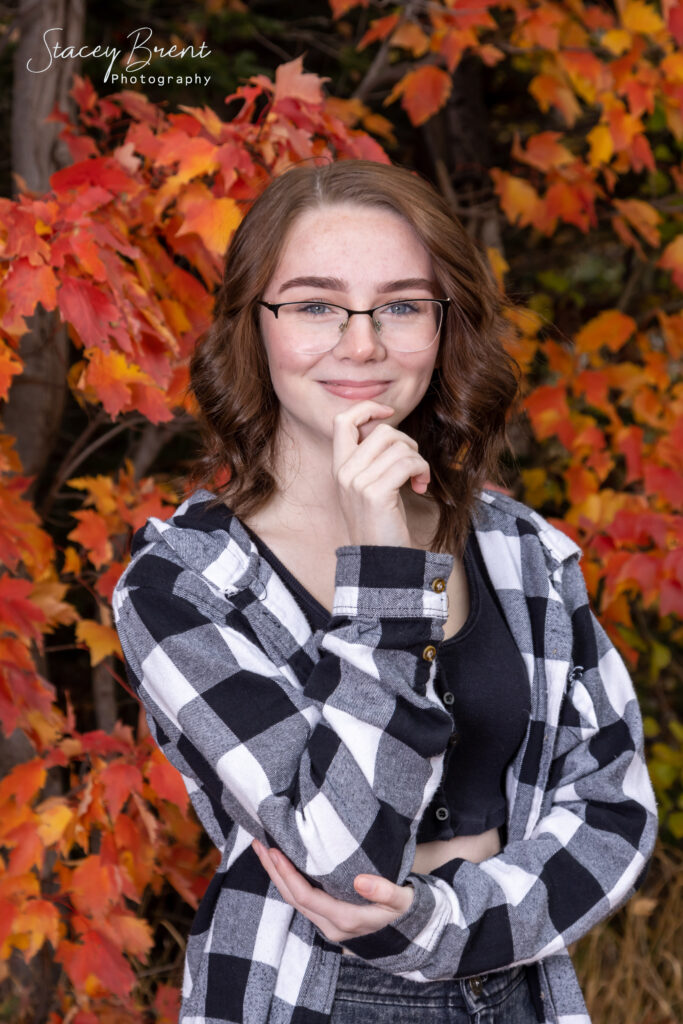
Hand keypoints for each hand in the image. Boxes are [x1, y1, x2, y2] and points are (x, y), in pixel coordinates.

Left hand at [252, 839, 413, 942]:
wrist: (409, 926)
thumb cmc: (404, 907)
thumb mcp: (402, 899)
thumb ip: (385, 891)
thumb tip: (361, 880)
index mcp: (345, 920)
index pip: (306, 897)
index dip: (287, 875)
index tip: (274, 851)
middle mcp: (330, 925)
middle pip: (292, 898)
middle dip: (273, 870)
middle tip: (258, 842)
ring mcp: (326, 923)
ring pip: (293, 899)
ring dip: (276, 874)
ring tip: (262, 848)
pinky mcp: (326, 917)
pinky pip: (300, 899)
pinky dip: (286, 879)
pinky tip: (279, 863)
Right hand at [332, 400, 430, 546]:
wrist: (380, 560)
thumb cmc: (380, 522)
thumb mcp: (368, 485)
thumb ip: (371, 457)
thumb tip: (388, 427)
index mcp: (340, 467)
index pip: (343, 420)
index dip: (367, 408)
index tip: (389, 412)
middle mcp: (344, 472)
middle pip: (382, 431)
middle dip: (406, 442)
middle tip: (413, 463)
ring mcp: (357, 483)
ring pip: (398, 446)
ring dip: (418, 460)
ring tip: (418, 479)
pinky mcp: (375, 494)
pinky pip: (407, 463)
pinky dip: (421, 470)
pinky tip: (420, 486)